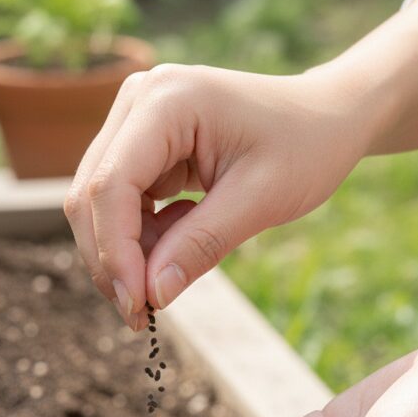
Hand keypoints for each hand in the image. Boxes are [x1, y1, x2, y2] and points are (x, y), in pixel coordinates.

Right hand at [64, 63, 365, 329]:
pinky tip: (179, 246)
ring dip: (124, 255)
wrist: (325, 119)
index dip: (115, 252)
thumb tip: (152, 295)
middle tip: (141, 316)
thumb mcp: (260, 201)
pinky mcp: (141, 145)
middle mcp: (138, 101)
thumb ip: (201, 245)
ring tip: (167, 281)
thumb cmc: (305, 148)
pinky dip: (140, 241)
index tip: (138, 307)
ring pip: (99, 204)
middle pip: (91, 195)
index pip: (111, 185)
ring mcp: (135, 121)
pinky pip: (120, 205)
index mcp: (166, 100)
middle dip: (111, 261)